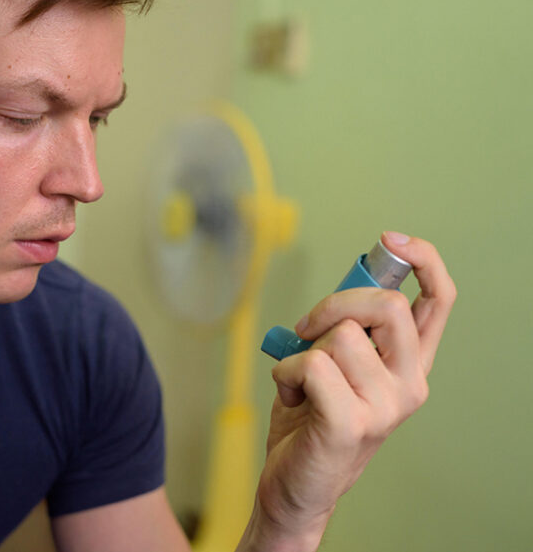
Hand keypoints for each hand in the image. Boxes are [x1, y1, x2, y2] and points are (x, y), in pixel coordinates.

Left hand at [246, 232, 455, 550]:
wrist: (296, 486)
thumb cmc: (311, 421)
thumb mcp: (336, 365)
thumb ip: (348, 330)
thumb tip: (343, 293)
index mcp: (409, 364)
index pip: (439, 301)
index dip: (424, 260)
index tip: (390, 240)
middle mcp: (409, 384)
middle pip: (388, 306)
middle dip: (335, 303)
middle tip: (307, 330)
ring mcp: (385, 407)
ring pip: (339, 336)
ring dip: (301, 353)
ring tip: (301, 384)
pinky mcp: (352, 423)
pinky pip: (312, 365)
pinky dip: (286, 375)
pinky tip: (292, 398)